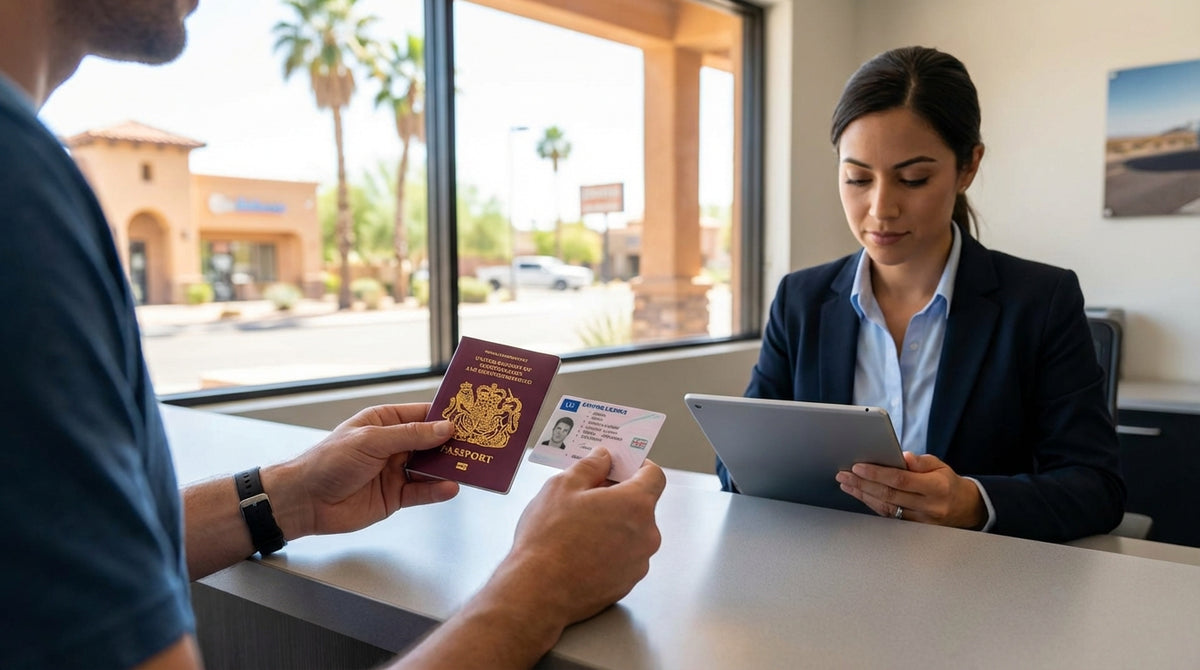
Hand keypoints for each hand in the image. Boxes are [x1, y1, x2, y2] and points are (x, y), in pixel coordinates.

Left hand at [264, 404, 460, 539]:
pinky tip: (450, 487)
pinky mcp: (395, 496)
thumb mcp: (371, 440)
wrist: (305, 501)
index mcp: (385, 422)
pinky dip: (437, 490)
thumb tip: (445, 427)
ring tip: (472, 465)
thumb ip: (410, 435)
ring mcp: (395, 471)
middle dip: (453, 443)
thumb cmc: (329, 461)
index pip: (423, 415)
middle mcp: (393, 445)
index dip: (446, 415)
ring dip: (449, 467)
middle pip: (431, 442)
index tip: (471, 415)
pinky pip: (422, 492)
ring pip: (431, 468)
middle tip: (480, 442)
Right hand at [389, 450, 665, 668]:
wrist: (538, 591)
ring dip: (614, 526)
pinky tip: (581, 551)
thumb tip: (603, 457)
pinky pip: (624, 558)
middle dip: (619, 497)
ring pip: (632, 534)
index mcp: (636, 504)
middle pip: (642, 506)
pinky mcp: (627, 584)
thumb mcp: (563, 486)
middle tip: (588, 496)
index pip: (654, 476)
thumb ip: (590, 466)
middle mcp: (646, 535)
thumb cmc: (549, 538)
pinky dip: (609, 551)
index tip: (620, 466)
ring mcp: (638, 563)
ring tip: (579, 528)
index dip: (638, 467)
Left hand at [835, 451, 985, 528]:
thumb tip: (903, 456)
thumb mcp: (940, 466)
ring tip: (846, 484)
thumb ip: (921, 462)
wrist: (965, 508)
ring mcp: (921, 521)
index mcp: (936, 488)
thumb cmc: (947, 483)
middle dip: (863, 484)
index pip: (902, 480)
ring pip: (886, 508)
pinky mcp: (914, 529)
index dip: (878, 474)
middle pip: (889, 495)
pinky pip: (889, 516)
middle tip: (844, 474)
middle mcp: (929, 507)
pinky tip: (860, 495)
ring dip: (862, 495)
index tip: (858, 467)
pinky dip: (872, 504)